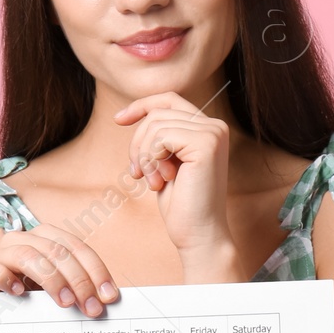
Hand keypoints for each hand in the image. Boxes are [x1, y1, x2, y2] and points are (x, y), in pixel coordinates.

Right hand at [0, 224, 119, 316]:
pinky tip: (19, 293)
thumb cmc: (30, 296)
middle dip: (79, 280)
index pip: (77, 248)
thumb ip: (78, 290)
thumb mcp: (58, 291)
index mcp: (47, 238)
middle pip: (57, 252)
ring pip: (28, 255)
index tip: (109, 296)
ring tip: (65, 302)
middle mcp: (24, 239)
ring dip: (51, 279)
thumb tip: (107, 300)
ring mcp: (0, 252)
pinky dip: (5, 278)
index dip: (96, 271)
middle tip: (91, 307)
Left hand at [114, 92, 235, 265]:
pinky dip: (150, 160)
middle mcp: (215, 127)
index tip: (118, 120)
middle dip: (138, 144)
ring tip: (152, 181)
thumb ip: (162, 136)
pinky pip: (160, 137)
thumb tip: (136, 111)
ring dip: (143, 157)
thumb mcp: (166, 161)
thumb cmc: (181, 203)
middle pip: (157, 113)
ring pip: (155, 125)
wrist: (198, 233)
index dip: (141, 105)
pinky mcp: (205, 144)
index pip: (169, 100)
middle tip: (139, 174)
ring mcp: (213, 134)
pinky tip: (160, 181)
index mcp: (209, 128)